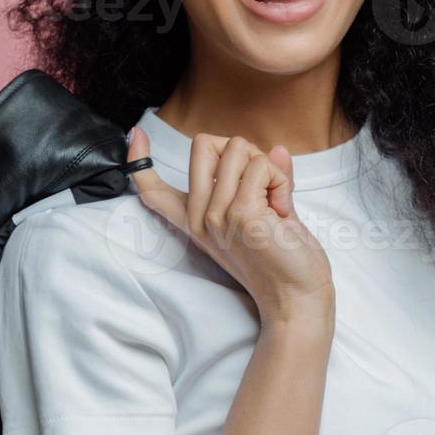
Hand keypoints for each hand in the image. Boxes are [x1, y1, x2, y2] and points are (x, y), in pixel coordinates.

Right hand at [125, 125, 334, 325]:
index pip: (153, 190)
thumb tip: (277, 149)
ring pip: (237, 147)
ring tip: (275, 204)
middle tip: (262, 186)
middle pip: (203, 143)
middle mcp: (200, 217)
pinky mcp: (240, 214)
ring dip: (267, 168)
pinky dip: (281, 180)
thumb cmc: (285, 260)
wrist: (298, 299)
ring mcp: (216, 216)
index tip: (136, 135)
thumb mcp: (263, 216)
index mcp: (198, 219)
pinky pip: (262, 165)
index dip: (139, 159)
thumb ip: (263, 181)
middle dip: (242, 150)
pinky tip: (283, 212)